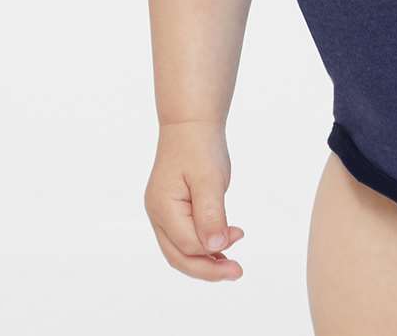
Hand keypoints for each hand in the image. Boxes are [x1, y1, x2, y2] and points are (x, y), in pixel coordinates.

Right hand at [144, 120, 244, 280]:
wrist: (190, 123)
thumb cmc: (199, 146)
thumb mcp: (209, 179)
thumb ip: (211, 214)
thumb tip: (216, 247)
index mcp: (163, 208)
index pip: (187, 244)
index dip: (213, 251)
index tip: (239, 238)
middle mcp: (158, 214)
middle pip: (179, 256)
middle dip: (208, 269)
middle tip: (237, 272)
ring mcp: (162, 213)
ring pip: (180, 250)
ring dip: (206, 260)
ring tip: (232, 264)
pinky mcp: (172, 209)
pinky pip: (184, 237)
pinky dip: (202, 246)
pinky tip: (222, 247)